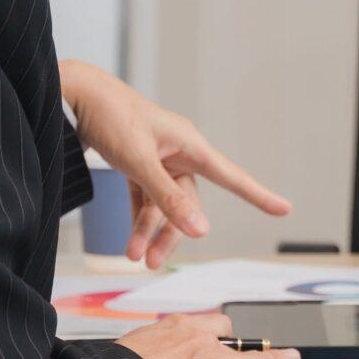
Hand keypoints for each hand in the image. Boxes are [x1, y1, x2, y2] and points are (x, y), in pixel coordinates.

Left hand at [61, 60, 290, 266]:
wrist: (74, 95)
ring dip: (149, 230)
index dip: (258, 195)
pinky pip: (147, 198)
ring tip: (132, 257)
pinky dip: (139, 219)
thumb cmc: (111, 118)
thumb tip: (200, 231)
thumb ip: (168, 198)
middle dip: (171, 233)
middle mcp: (178, 152)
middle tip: (151, 263)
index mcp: (189, 144)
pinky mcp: (139, 164)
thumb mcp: (139, 161)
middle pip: (187, 202)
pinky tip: (131, 240)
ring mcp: (158, 159)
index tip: (284, 208)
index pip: (231, 176)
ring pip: (164, 204)